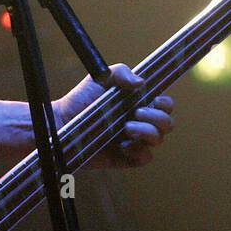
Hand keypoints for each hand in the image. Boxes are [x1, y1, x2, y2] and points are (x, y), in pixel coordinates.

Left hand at [53, 63, 174, 168]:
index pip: (165, 105)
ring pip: (158, 140)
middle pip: (167, 123)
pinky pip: (145, 158)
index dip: (165, 103)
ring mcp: (134, 141)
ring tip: (126, 127)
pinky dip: (139, 151)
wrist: (62, 123)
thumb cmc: (81, 100)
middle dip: (157, 117)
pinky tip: (123, 145)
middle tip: (136, 112)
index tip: (152, 99)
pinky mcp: (125, 158)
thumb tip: (141, 82)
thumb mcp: (100, 78)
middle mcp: (140, 122)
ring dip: (147, 132)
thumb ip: (121, 72)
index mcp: (139, 103)